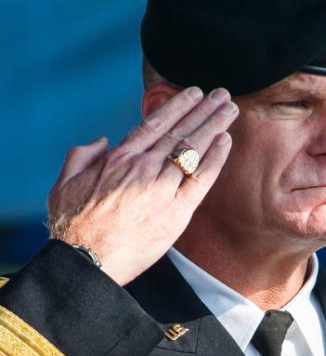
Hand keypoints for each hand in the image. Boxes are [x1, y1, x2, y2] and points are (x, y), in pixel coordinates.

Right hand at [47, 87, 237, 284]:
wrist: (87, 261)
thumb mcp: (65, 183)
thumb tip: (102, 141)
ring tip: (230, 109)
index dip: (177, 106)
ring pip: (193, 149)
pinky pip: (202, 178)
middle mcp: (143, 168)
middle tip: (222, 95)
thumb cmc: (74, 227)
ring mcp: (161, 188)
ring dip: (215, 126)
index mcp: (119, 158)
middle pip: (180, 132)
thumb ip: (82, 155)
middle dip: (204, 110)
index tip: (193, 93)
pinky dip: (215, 158)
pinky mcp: (176, 212)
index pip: (155, 123)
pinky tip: (226, 141)